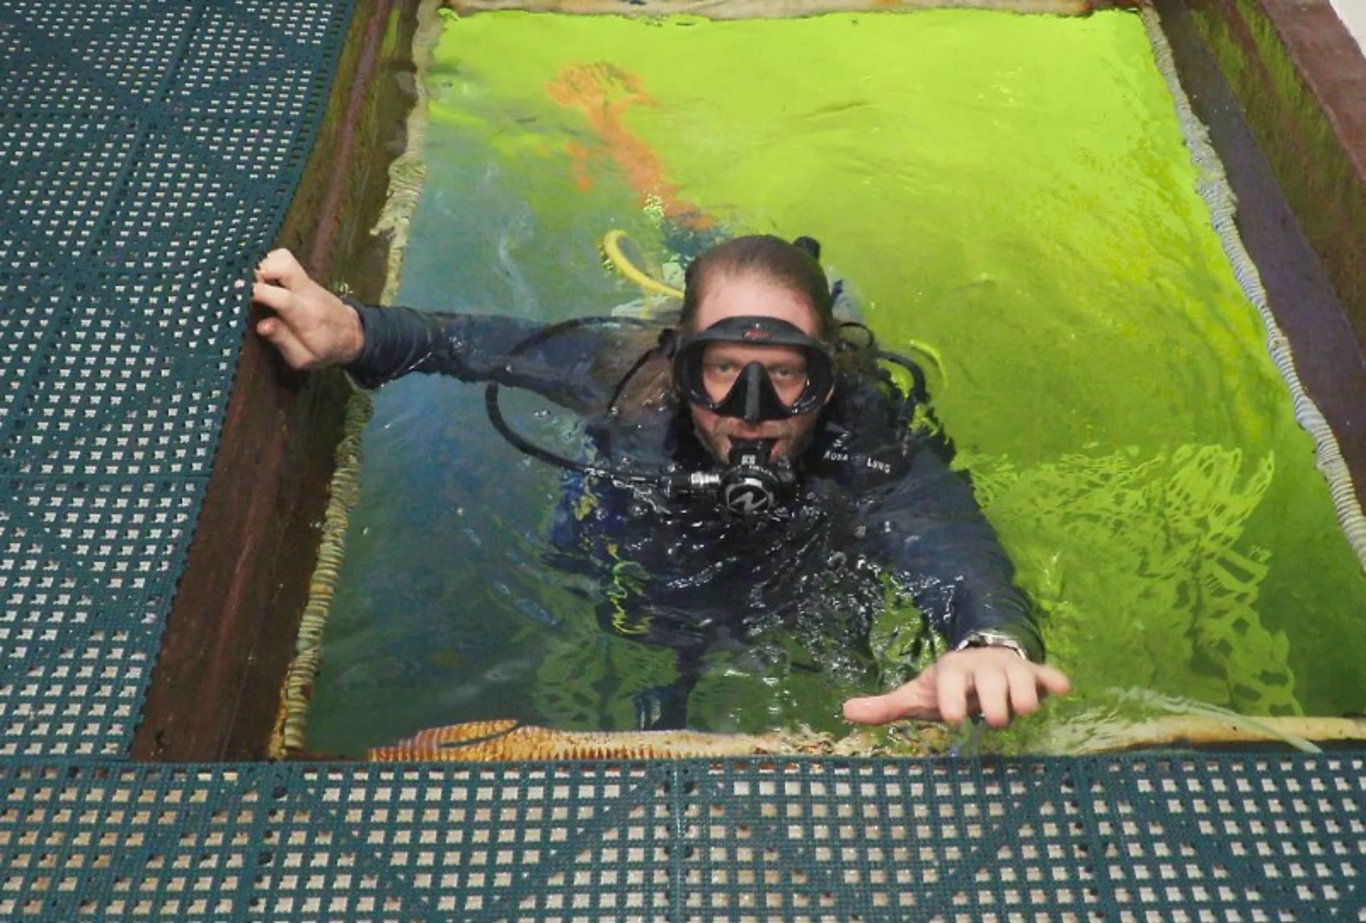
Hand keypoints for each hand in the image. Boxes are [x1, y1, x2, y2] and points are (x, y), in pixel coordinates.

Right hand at [252, 248, 363, 368]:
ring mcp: (306, 282)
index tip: (237, 291)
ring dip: (263, 265)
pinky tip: (261, 279)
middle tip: (244, 285)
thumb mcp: (305, 358)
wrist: (352, 335)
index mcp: (306, 315)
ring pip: (283, 257)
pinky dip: (269, 264)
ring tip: (253, 282)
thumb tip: (262, 325)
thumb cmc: (325, 349)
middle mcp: (307, 292)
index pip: (282, 297)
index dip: (258, 291)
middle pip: (284, 264)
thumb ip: (283, 342)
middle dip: (259, 270)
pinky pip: (284, 260)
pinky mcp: (303, 278)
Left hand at [842, 647, 1070, 728]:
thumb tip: (845, 711)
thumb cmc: (948, 687)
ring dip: (1024, 695)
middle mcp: (981, 667)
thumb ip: (886, 706)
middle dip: (994, 702)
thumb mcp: (917, 695)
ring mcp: (1009, 669)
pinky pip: (1046, 674)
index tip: (952, 719)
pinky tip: (1061, 688)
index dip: (951, 699)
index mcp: (952, 671)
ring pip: (1022, 679)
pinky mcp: (1033, 674)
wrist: (980, 661)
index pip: (950, 682)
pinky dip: (1054, 680)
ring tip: (1022, 711)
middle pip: (991, 682)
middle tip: (993, 721)